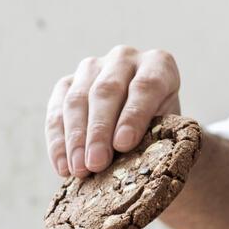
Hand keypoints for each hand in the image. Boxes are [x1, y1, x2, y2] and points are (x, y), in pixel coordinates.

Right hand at [45, 45, 181, 177]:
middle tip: (96, 163)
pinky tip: (63, 167)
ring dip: (76, 139)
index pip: (145, 86)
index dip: (133, 116)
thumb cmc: (166, 131)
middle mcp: (124, 58)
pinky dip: (58, 142)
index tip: (124, 144)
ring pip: (77, 100)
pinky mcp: (66, 83)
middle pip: (106, 91)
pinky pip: (56, 111)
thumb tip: (132, 156)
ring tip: (79, 170)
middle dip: (100, 131)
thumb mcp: (172, 130)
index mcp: (159, 64)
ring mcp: (92, 68)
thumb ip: (159, 136)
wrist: (147, 129)